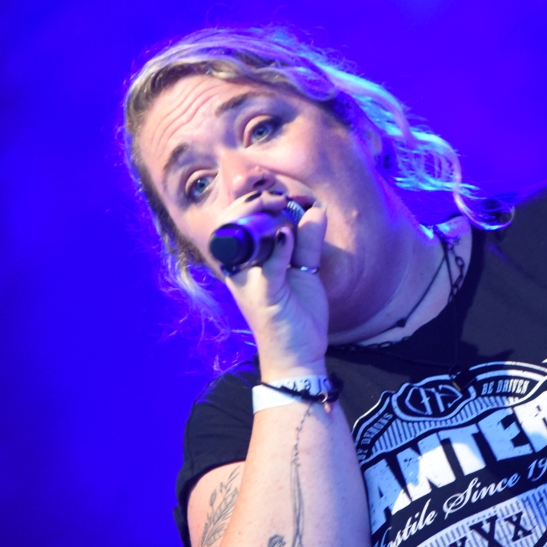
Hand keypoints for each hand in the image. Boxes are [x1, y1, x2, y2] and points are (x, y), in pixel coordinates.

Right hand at [224, 202, 329, 379]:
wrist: (299, 355)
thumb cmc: (297, 314)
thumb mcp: (305, 270)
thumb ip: (308, 240)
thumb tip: (316, 208)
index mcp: (245, 260)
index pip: (234, 219)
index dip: (251, 198)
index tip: (278, 191)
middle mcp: (240, 269)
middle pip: (230, 222)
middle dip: (253, 200)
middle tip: (280, 198)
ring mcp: (249, 282)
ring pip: (242, 238)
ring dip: (263, 216)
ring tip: (283, 208)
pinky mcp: (264, 297)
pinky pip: (268, 267)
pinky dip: (278, 247)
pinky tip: (287, 234)